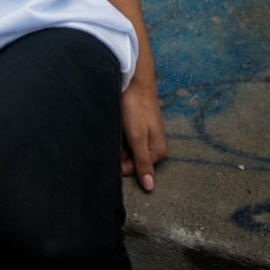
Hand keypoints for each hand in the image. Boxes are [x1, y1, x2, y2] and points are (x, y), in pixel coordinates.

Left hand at [121, 77, 167, 191]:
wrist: (135, 81)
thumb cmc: (136, 109)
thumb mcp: (138, 138)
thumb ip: (143, 163)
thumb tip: (150, 188)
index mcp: (158, 152)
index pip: (135, 169)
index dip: (121, 163)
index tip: (112, 150)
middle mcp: (154, 146)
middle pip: (132, 159)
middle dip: (120, 152)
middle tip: (114, 135)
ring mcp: (147, 135)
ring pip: (128, 148)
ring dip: (119, 142)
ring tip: (115, 128)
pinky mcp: (139, 125)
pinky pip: (128, 137)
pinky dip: (120, 134)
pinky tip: (117, 124)